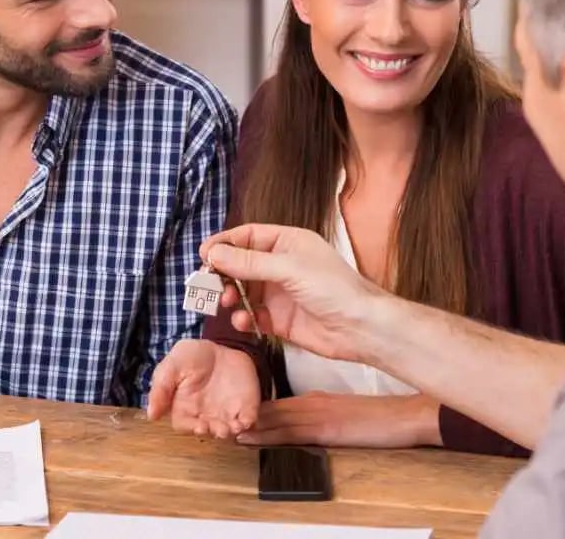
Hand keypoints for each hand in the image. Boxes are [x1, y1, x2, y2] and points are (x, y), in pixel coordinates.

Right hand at [147, 339, 260, 438]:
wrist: (219, 344)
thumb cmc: (191, 357)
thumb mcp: (172, 365)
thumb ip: (161, 388)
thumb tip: (151, 414)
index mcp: (185, 409)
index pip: (185, 425)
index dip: (192, 429)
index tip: (199, 427)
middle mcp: (206, 416)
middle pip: (210, 431)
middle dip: (216, 432)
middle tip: (221, 429)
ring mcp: (227, 413)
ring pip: (229, 430)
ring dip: (233, 432)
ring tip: (235, 427)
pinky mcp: (246, 406)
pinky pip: (248, 419)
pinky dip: (249, 423)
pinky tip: (247, 421)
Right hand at [201, 224, 398, 364]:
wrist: (361, 328)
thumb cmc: (334, 289)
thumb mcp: (288, 268)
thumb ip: (249, 262)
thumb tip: (214, 253)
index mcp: (288, 243)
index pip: (247, 236)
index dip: (224, 243)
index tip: (203, 255)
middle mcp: (282, 266)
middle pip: (241, 264)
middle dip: (223, 273)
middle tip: (208, 284)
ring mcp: (280, 293)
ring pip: (244, 291)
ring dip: (231, 297)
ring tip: (227, 303)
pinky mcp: (280, 319)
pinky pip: (253, 316)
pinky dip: (244, 319)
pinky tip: (244, 322)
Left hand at [236, 392, 442, 448]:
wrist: (405, 416)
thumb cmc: (379, 416)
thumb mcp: (343, 412)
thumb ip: (321, 414)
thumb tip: (297, 422)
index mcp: (314, 398)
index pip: (273, 403)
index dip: (248, 409)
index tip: (224, 413)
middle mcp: (310, 403)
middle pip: (267, 408)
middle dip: (239, 414)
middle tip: (210, 419)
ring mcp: (317, 415)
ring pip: (272, 418)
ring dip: (245, 424)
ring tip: (218, 427)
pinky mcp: (326, 429)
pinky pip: (289, 432)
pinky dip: (265, 433)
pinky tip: (247, 436)